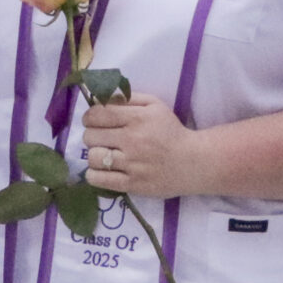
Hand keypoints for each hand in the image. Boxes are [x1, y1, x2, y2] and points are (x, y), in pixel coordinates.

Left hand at [82, 93, 210, 198]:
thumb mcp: (155, 105)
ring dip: (94, 156)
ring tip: (104, 155)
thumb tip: (101, 98)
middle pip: (91, 136)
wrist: (193, 162)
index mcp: (137, 118)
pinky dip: (94, 174)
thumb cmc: (171, 131)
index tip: (93, 121)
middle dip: (92, 136)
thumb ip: (128, 98)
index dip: (89, 117)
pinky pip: (98, 180)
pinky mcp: (132, 184)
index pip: (97, 115)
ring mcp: (132, 164)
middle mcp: (132, 140)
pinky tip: (102, 170)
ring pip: (93, 158)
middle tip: (102, 138)